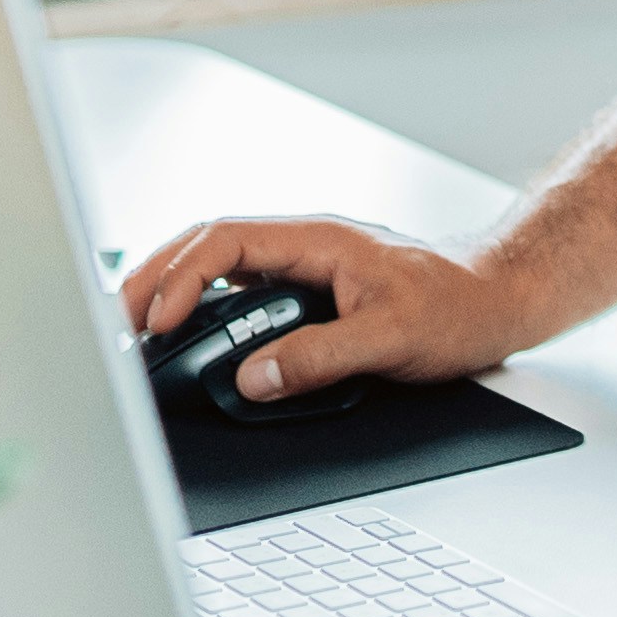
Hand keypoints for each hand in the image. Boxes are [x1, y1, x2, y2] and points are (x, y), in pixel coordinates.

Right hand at [116, 216, 536, 405]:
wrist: (498, 300)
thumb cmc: (458, 305)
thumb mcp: (392, 335)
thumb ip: (321, 356)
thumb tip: (255, 376)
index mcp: (317, 240)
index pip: (226, 244)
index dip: (181, 278)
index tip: (158, 321)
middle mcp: (303, 248)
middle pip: (207, 249)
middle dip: (156, 280)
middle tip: (118, 325)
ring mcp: (303, 270)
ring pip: (220, 271)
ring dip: (177, 295)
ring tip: (139, 332)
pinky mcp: (309, 296)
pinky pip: (243, 296)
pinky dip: (207, 313)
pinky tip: (190, 338)